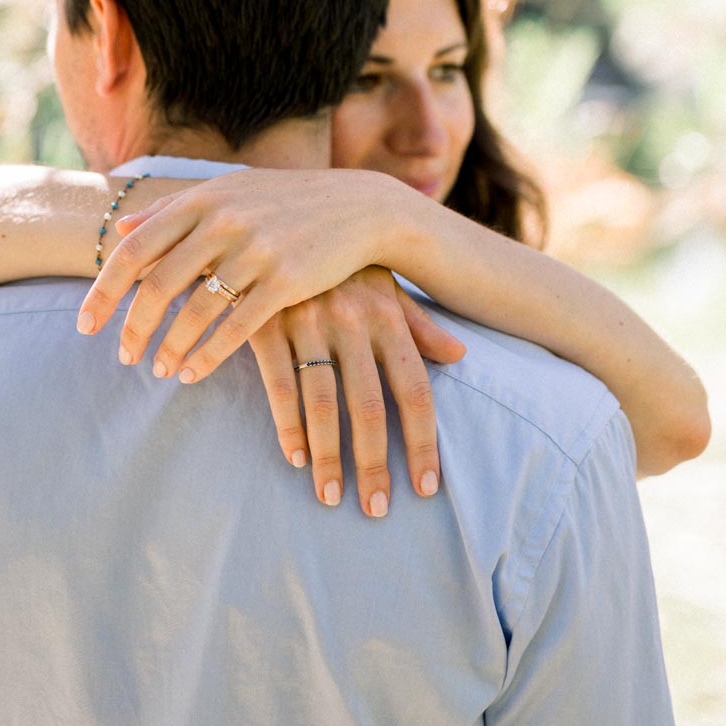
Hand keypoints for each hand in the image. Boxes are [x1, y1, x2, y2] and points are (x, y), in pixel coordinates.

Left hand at [77, 167, 410, 370]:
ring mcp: (256, 250)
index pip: (135, 248)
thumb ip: (172, 210)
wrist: (360, 206)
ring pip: (195, 310)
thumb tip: (120, 228)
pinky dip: (207, 355)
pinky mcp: (287, 281)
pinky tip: (191, 373)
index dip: (105, 290)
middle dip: (133, 326)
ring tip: (156, 370)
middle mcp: (223, 221)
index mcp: (202, 198)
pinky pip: (236, 327)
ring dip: (169, 346)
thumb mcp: (228, 192)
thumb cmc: (286, 201)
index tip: (85, 325)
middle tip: (121, 357)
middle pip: (158, 284)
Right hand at [245, 269, 465, 514]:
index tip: (426, 487)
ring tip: (330, 496)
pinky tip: (293, 456)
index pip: (415, 389)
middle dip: (374, 462)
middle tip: (376, 509)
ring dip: (327, 455)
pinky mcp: (265, 322)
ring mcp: (306, 319)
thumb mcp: (381, 284)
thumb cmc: (335, 260)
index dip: (423, 441)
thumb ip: (418, 323)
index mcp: (386, 313)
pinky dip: (286, 423)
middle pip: (370, 405)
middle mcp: (351, 318)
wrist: (272, 216)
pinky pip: (279, 382)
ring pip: (323, 400)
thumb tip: (460, 356)